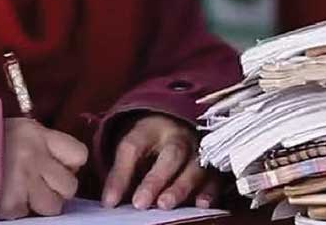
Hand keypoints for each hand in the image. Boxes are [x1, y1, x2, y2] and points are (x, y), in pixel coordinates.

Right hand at [0, 117, 88, 218]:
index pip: (79, 154)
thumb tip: (66, 165)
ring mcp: (23, 183)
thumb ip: (43, 144)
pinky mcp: (11, 204)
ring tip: (25, 193)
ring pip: (53, 206)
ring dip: (41, 203)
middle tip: (40, 184)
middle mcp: (35, 158)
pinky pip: (26, 214)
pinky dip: (18, 209)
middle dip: (57, 189)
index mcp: (38, 136)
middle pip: (70, 186)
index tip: (59, 166)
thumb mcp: (19, 130)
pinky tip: (6, 196)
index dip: (71, 164)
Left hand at [101, 114, 221, 209]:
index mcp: (150, 128)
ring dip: (181, 187)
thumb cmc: (152, 140)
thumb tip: (109, 203)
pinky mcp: (215, 163)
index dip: (122, 174)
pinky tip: (201, 204)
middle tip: (141, 203)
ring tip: (166, 205)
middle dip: (156, 180)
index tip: (110, 201)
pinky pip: (215, 176)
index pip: (133, 147)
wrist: (181, 121)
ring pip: (194, 166)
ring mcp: (200, 148)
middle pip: (170, 154)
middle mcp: (178, 136)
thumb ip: (121, 174)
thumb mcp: (133, 147)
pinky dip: (209, 191)